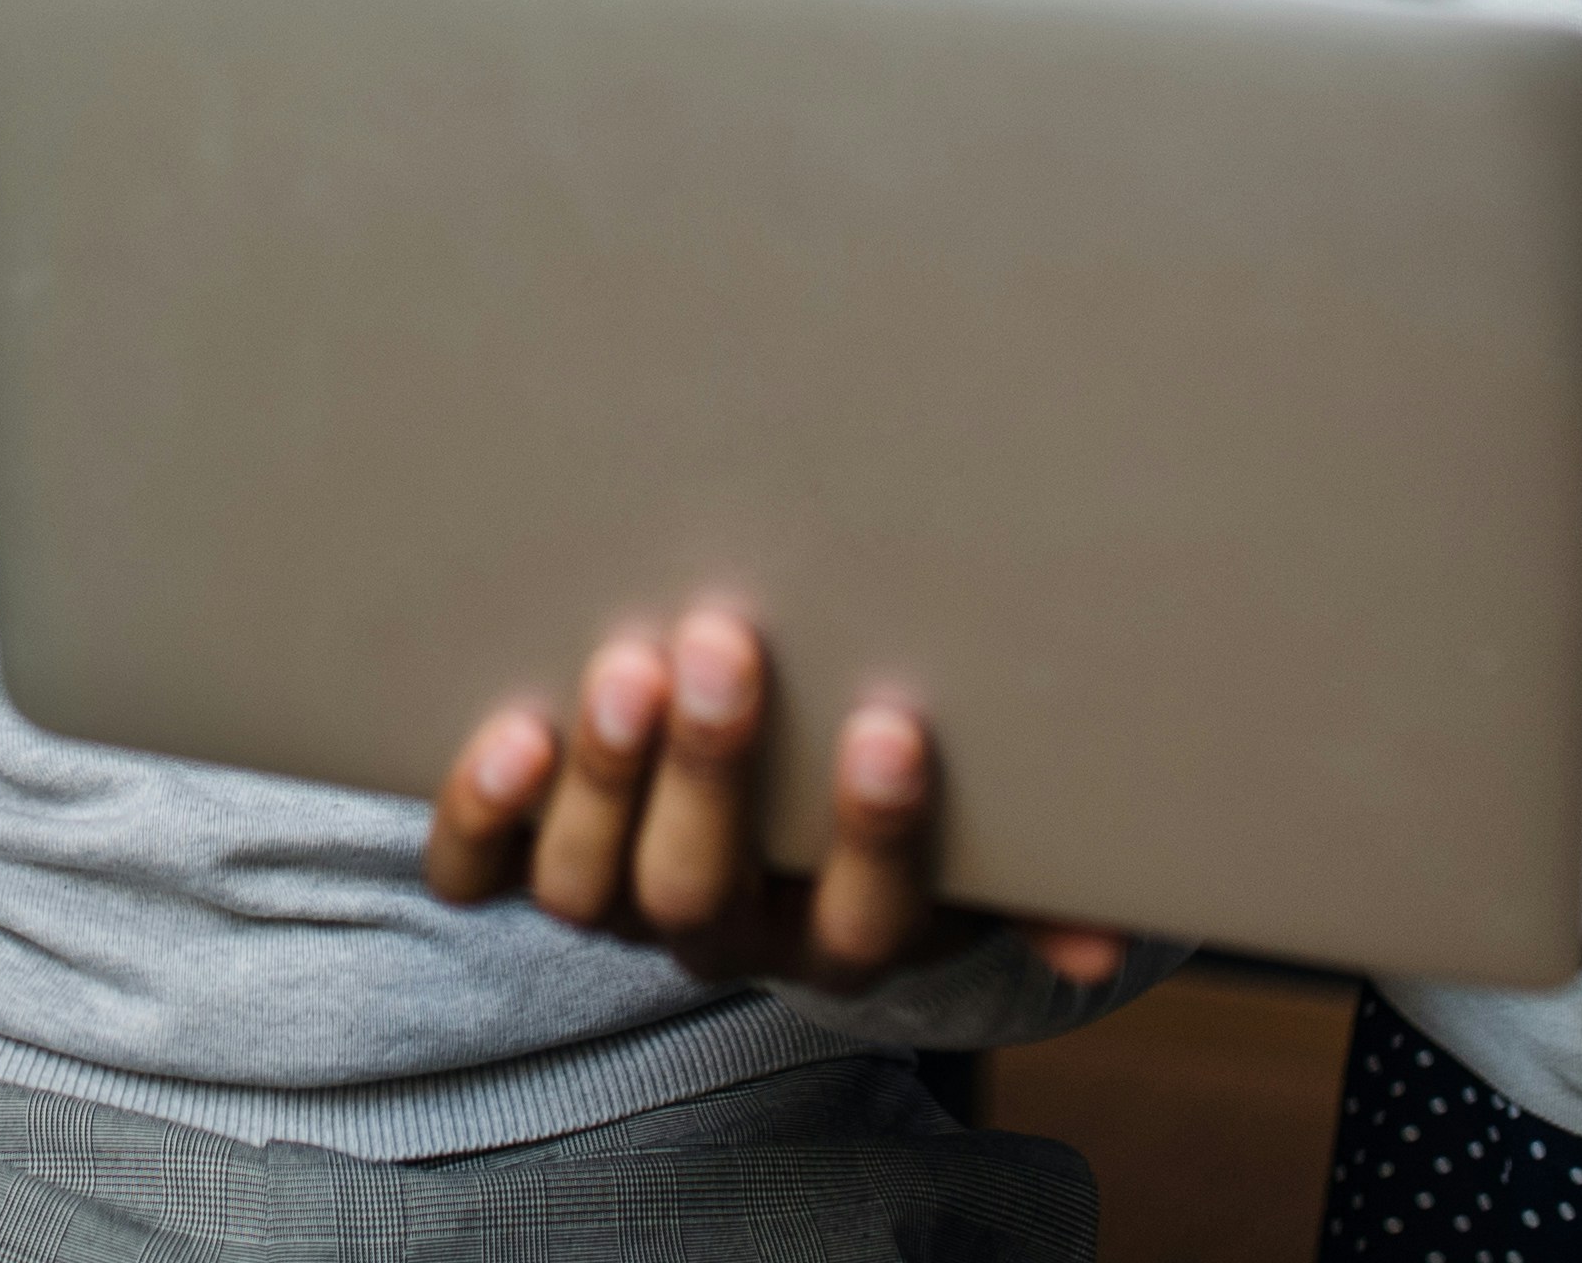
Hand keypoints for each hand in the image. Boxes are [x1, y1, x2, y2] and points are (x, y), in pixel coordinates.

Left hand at [419, 605, 1122, 996]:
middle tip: (722, 645)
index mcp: (838, 930)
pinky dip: (483, 815)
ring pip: (590, 892)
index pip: (865, 914)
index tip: (890, 725)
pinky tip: (514, 735)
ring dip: (605, 781)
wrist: (753, 814)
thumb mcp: (967, 835)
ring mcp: (616, 901)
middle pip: (704, 893)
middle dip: (712, 771)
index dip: (874, 833)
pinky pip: (478, 877)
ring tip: (623, 669)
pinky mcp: (521, 864)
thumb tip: (1103, 936)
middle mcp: (721, 932)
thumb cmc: (871, 783)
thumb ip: (1030, 876)